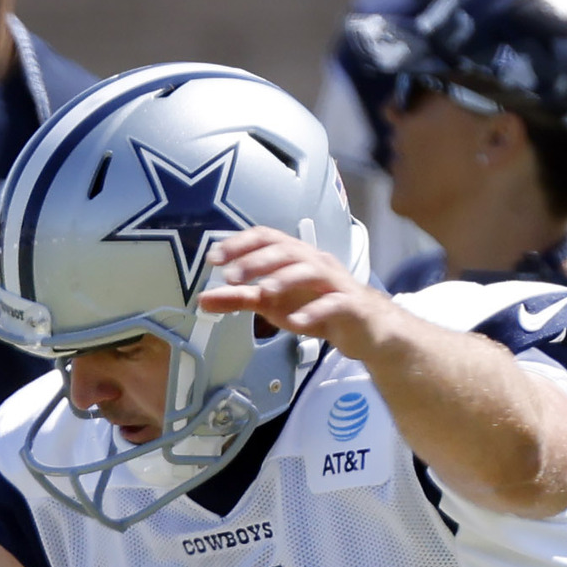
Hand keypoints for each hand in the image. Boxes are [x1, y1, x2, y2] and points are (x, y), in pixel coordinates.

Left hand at [195, 226, 392, 352]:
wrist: (364, 328)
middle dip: (256, 261)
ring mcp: (334, 282)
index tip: (214, 258)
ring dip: (285, 278)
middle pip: (286, 251)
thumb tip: (202, 299)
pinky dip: (314, 311)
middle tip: (230, 276)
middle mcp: (315, 262)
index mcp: (294, 257)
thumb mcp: (271, 303)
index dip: (240, 244)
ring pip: (311, 270)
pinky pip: (333, 303)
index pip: (267, 238)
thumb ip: (238, 299)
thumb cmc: (315, 307)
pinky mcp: (350, 305)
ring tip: (263, 292)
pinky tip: (296, 322)